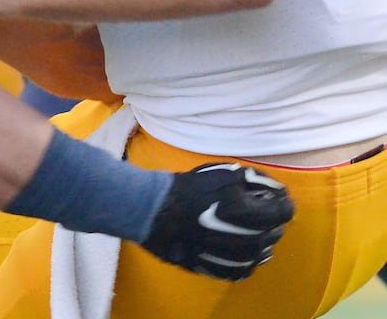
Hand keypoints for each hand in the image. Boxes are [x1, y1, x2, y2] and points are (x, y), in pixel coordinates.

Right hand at [140, 163, 293, 279]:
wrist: (160, 214)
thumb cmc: (192, 190)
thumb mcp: (225, 173)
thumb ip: (257, 180)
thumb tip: (279, 190)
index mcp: (255, 217)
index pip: (286, 211)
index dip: (280, 200)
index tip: (271, 195)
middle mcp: (254, 243)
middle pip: (276, 230)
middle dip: (269, 217)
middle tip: (250, 206)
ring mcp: (242, 261)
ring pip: (264, 249)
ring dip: (259, 235)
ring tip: (239, 223)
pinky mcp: (230, 272)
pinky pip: (249, 264)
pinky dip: (246, 252)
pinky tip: (231, 240)